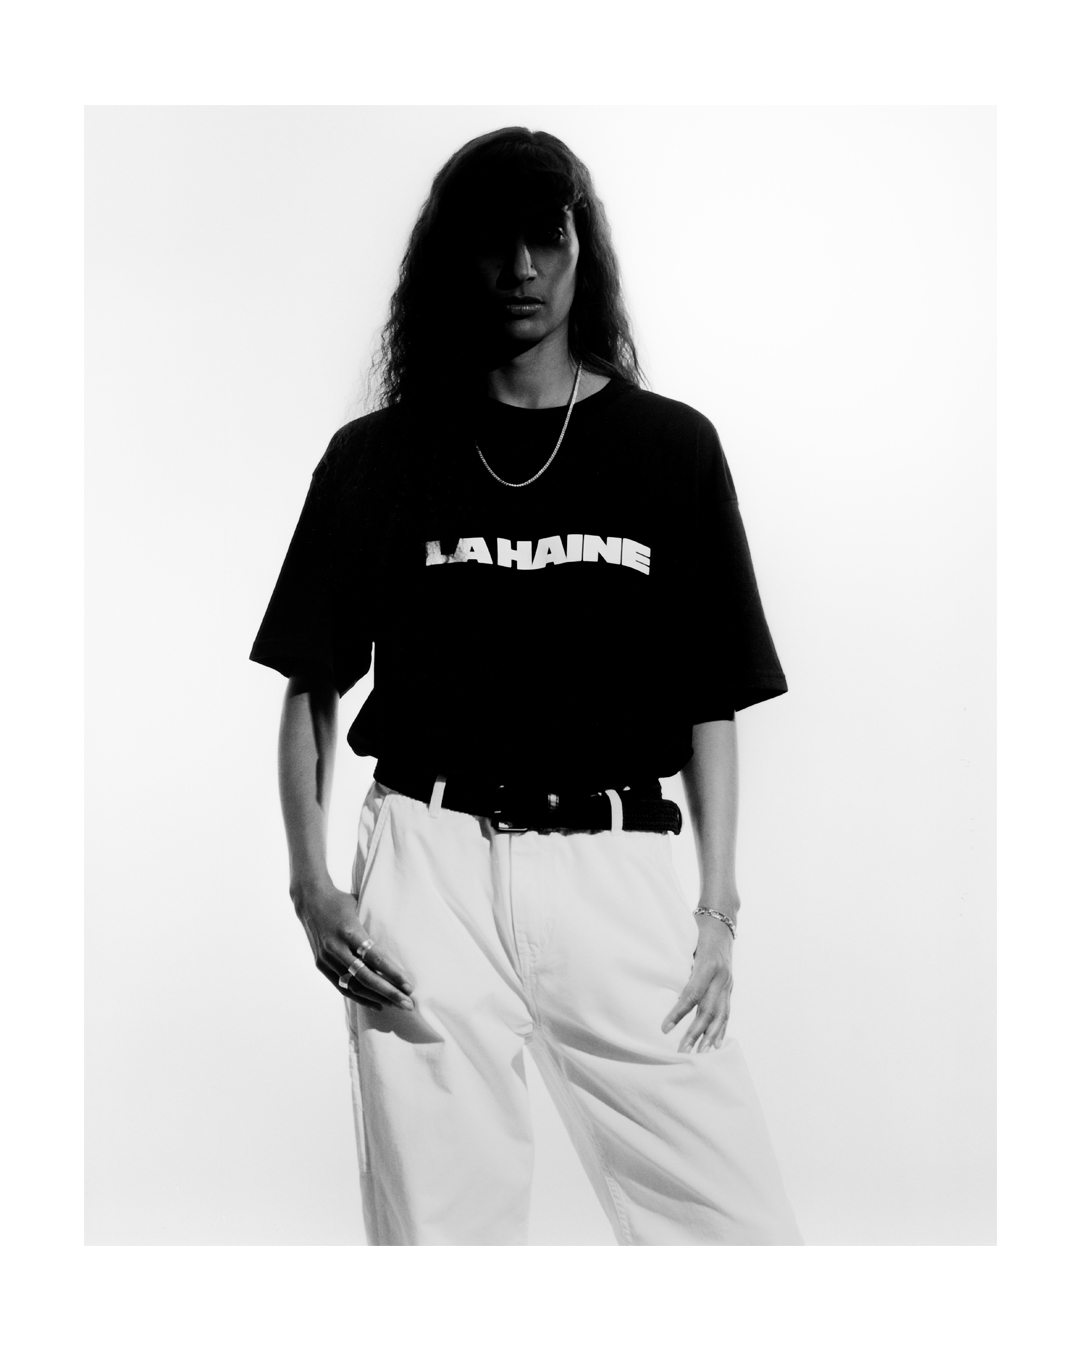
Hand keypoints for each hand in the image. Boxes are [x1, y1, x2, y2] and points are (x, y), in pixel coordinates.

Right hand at [293, 882, 414, 1011]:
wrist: (309, 900)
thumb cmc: (341, 902)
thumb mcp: (360, 908)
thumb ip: (373, 929)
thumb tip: (398, 946)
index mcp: (349, 931)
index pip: (375, 958)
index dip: (393, 974)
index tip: (409, 985)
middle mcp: (337, 948)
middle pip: (366, 977)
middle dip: (389, 992)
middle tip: (408, 1003)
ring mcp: (327, 959)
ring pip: (355, 985)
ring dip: (377, 998)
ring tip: (397, 1005)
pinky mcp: (321, 965)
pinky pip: (343, 986)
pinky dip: (360, 997)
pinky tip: (377, 1004)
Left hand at [661, 911, 733, 1052]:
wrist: (722, 919)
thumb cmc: (698, 928)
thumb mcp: (686, 941)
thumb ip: (677, 962)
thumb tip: (659, 985)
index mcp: (708, 964)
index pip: (692, 994)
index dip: (679, 1013)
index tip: (665, 1028)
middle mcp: (721, 976)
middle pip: (708, 1010)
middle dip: (695, 1032)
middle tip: (682, 1050)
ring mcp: (728, 983)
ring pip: (720, 1014)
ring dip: (710, 1036)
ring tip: (701, 1053)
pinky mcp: (730, 987)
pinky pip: (726, 1011)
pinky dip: (721, 1029)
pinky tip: (716, 1043)